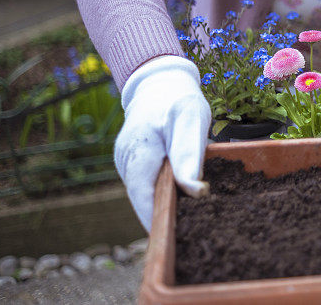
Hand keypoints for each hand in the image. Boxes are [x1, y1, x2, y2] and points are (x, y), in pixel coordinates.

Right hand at [116, 55, 210, 231]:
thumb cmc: (178, 100)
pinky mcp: (132, 162)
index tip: (175, 236)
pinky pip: (146, 183)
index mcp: (138, 149)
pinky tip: (180, 199)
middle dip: (161, 215)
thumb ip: (189, 153)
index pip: (143, 195)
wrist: (160, 85)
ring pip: (143, 192)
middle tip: (188, 233)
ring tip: (187, 220)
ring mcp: (126, 161)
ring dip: (162, 204)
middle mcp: (126, 158)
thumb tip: (194, 190)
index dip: (157, 218)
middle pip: (142, 197)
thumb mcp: (190, 119)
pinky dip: (160, 192)